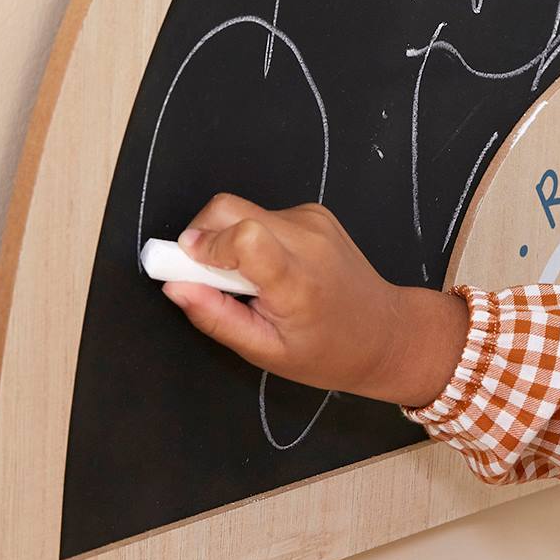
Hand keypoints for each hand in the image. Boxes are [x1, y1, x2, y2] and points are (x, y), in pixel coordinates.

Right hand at [161, 194, 469, 406]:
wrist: (385, 332)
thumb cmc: (328, 352)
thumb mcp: (266, 351)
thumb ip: (217, 317)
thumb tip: (174, 287)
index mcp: (297, 280)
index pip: (244, 235)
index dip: (206, 244)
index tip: (189, 265)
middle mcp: (308, 240)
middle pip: (230, 208)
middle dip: (202, 235)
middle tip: (206, 274)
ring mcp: (314, 221)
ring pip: (243, 210)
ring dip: (230, 239)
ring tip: (251, 281)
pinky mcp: (315, 213)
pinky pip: (264, 214)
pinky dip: (253, 237)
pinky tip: (272, 268)